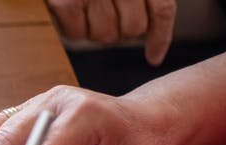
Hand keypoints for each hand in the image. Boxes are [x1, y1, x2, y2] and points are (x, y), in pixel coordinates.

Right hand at [47, 0, 176, 64]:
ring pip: (105, 35)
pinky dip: (70, 30)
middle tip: (99, 21)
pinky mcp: (68, 3)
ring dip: (91, 31)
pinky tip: (64, 14)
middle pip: (133, 28)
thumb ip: (130, 4)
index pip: (161, 9)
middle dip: (117, 33)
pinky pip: (77, 34)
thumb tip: (146, 38)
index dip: (159, 37)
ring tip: (81, 14)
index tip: (154, 58)